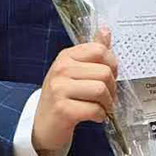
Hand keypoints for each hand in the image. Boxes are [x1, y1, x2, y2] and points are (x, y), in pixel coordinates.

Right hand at [32, 29, 117, 155]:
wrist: (43, 125)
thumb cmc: (63, 96)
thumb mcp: (75, 70)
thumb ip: (92, 51)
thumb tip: (105, 30)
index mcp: (66, 56)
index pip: (100, 50)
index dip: (113, 64)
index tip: (111, 76)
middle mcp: (61, 69)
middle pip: (104, 72)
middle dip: (112, 88)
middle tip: (109, 97)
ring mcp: (59, 89)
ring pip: (100, 90)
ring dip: (108, 103)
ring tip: (104, 107)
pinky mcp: (62, 109)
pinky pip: (94, 109)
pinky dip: (101, 115)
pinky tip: (96, 116)